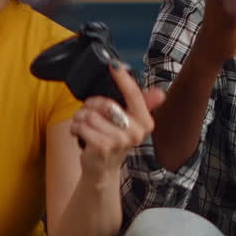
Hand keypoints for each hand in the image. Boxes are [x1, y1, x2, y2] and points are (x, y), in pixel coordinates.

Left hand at [70, 64, 165, 181]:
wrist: (103, 169)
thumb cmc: (115, 141)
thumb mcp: (130, 122)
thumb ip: (142, 104)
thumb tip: (160, 93)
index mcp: (145, 122)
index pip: (134, 95)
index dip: (123, 79)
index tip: (114, 65)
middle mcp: (135, 132)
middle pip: (107, 104)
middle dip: (92, 105)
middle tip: (91, 113)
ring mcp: (119, 141)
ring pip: (90, 115)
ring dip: (81, 118)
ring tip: (85, 125)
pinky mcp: (101, 147)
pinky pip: (81, 126)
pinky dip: (75, 127)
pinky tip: (80, 133)